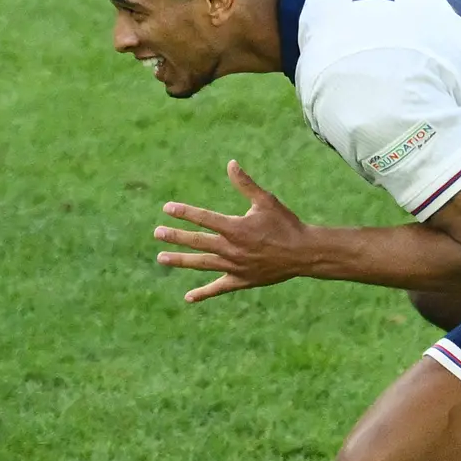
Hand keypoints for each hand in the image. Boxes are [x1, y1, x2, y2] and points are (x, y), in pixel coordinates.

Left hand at [154, 159, 310, 300]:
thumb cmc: (285, 223)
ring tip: (161, 258)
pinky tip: (188, 297)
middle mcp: (231, 249)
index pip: (204, 218)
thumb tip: (231, 163)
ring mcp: (234, 267)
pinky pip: (218, 288)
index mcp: (235, 228)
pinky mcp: (241, 280)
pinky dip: (203, 293)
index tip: (168, 209)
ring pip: (202, 264)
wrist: (303, 253)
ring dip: (181, 260)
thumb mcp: (266, 201)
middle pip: (197, 242)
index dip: (184, 213)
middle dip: (176, 236)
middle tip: (157, 233)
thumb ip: (245, 184)